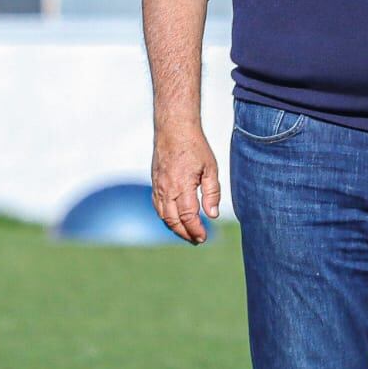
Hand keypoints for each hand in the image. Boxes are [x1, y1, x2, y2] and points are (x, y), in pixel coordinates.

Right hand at [151, 122, 220, 243]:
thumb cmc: (194, 146)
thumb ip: (212, 193)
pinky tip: (174, 219)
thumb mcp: (210, 168)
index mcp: (182, 186)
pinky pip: (157, 206)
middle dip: (185, 233)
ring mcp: (158, 186)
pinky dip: (165, 217)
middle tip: (197, 240)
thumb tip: (212, 215)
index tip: (203, 238)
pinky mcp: (154, 182)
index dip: (196, 230)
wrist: (173, 128)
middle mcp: (166, 189)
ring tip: (187, 233)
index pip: (188, 217)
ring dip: (175, 228)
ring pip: (163, 215)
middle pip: (173, 221)